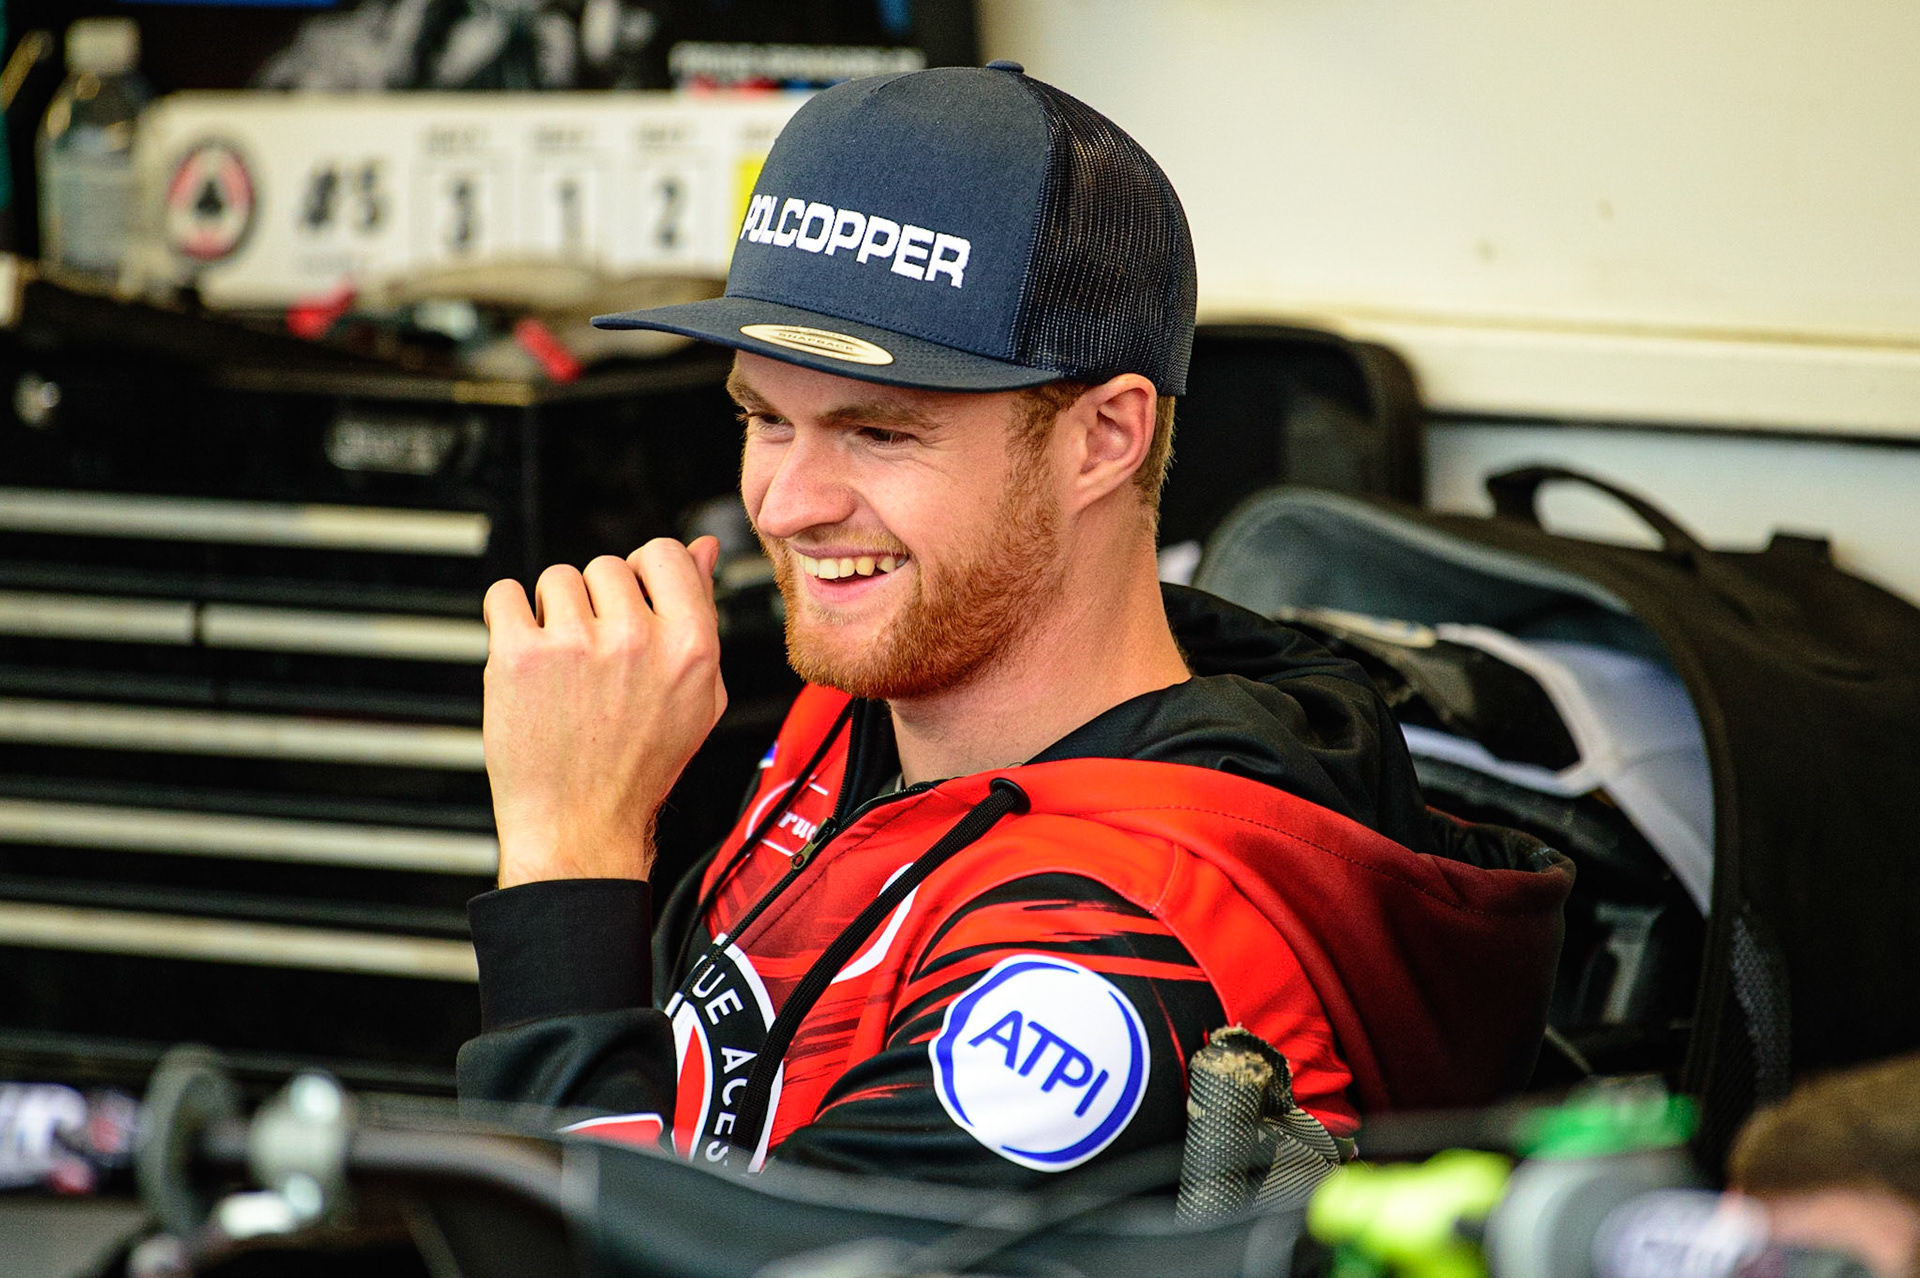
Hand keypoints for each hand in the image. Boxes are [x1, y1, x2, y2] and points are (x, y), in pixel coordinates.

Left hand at [481, 537, 726, 886]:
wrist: (579, 824)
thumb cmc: (639, 767)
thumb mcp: (701, 696)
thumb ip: (703, 614)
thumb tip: (702, 548)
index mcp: (691, 647)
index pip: (666, 553)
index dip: (644, 574)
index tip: (629, 603)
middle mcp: (635, 640)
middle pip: (606, 565)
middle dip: (596, 602)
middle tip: (593, 655)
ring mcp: (574, 645)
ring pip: (556, 578)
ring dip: (551, 611)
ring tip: (561, 663)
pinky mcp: (518, 656)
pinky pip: (505, 594)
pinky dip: (507, 617)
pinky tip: (526, 654)